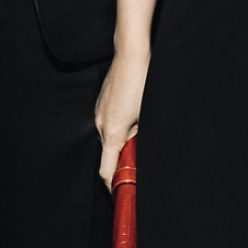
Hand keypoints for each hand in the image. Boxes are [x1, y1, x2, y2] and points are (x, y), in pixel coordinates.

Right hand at [95, 50, 148, 189]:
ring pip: (110, 137)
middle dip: (124, 159)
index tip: (123, 194)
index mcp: (112, 133)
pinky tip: (134, 113)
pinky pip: (108, 123)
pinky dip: (119, 127)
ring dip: (123, 140)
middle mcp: (101, 124)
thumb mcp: (147, 116)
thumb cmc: (143, 83)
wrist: (131, 53)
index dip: (114, 187)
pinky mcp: (101, 102)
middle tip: (141, 156)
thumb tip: (140, 153)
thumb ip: (140, 140)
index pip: (106, 172)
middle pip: (109, 154)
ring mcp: (99, 112)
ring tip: (141, 126)